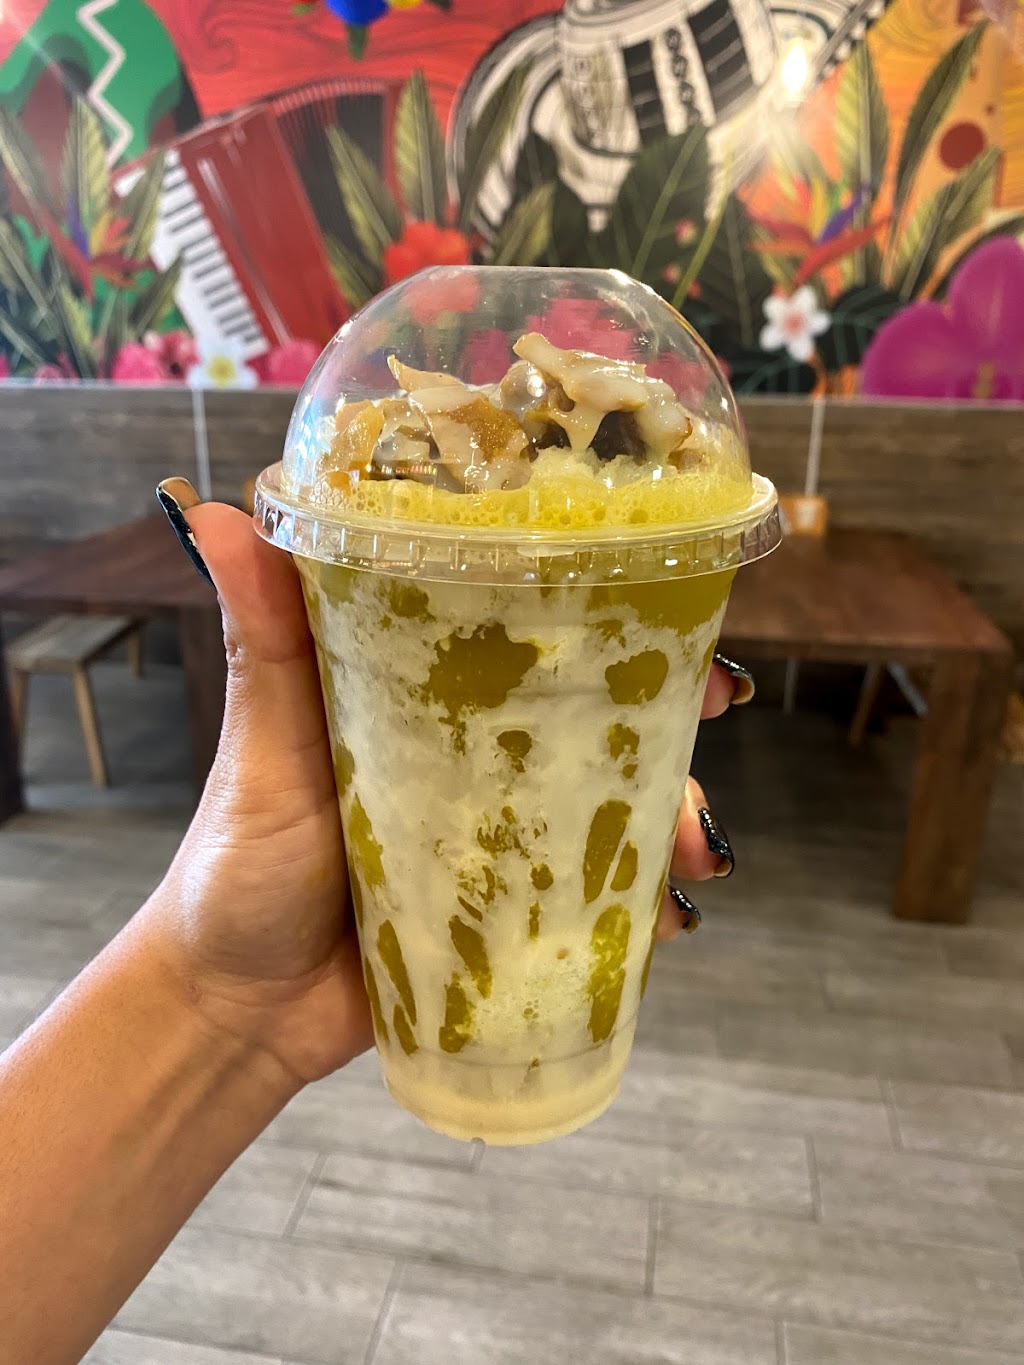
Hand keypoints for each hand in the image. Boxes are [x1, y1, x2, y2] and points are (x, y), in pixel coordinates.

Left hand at [152, 495, 749, 1085]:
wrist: (239, 1009)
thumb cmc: (237, 863)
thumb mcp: (261, 744)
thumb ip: (261, 640)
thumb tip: (213, 512)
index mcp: (421, 685)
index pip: (523, 619)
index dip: (599, 595)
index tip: (660, 581)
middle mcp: (471, 747)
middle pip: (594, 704)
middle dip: (667, 703)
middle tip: (717, 708)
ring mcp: (498, 829)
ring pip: (611, 798)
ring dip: (669, 812)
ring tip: (694, 853)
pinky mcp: (511, 906)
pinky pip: (595, 891)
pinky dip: (643, 900)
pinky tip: (671, 919)